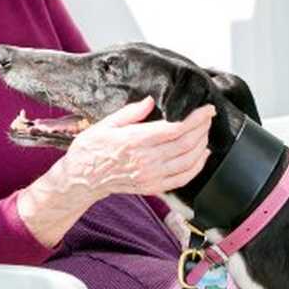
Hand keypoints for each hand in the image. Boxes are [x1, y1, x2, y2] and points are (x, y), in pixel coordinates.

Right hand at [55, 97, 214, 201]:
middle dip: (202, 128)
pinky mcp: (152, 187)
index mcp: (134, 141)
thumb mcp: (105, 124)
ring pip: (188, 161)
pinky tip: (202, 156)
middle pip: (186, 144)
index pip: (175, 129)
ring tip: (205, 132)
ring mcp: (150, 176)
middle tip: (207, 117)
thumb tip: (150, 101)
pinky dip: (197, 167)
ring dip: (202, 145)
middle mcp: (145, 160)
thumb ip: (130, 113)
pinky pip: (182, 179)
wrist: (81, 179)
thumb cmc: (91, 150)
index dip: (196, 119)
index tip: (207, 109)